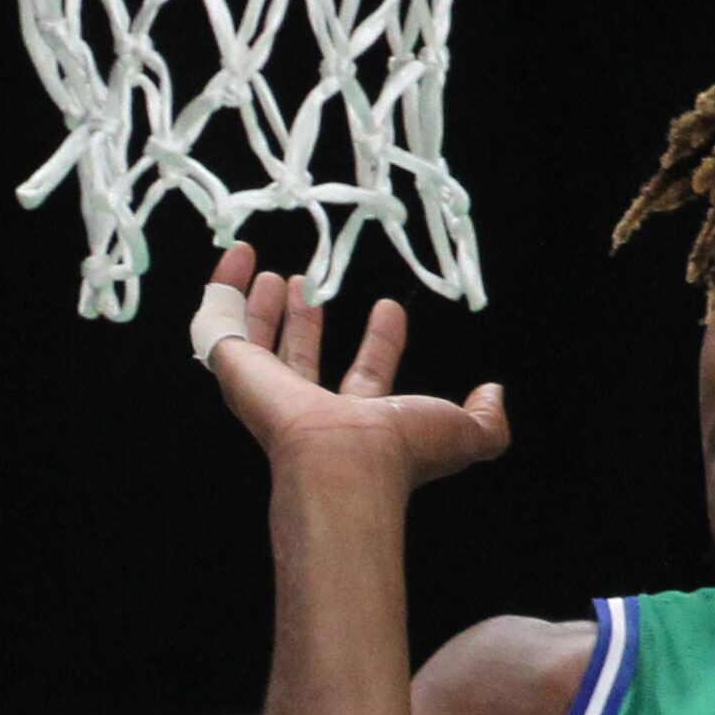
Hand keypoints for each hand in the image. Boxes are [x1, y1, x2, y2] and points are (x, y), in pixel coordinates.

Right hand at [202, 243, 507, 491]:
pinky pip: (220, 319)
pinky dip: (225, 285)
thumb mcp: (460, 433)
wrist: (341, 460)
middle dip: (308, 323)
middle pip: (303, 359)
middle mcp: (308, 407)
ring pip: (259, 342)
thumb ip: (487, 422)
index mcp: (358, 421)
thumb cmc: (398, 449)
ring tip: (272, 273)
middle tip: (309, 287)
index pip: (368, 377)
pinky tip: (239, 254)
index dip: (382, 343)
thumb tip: (495, 395)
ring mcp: (267, 389)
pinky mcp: (234, 366)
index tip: (390, 308)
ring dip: (265, 307)